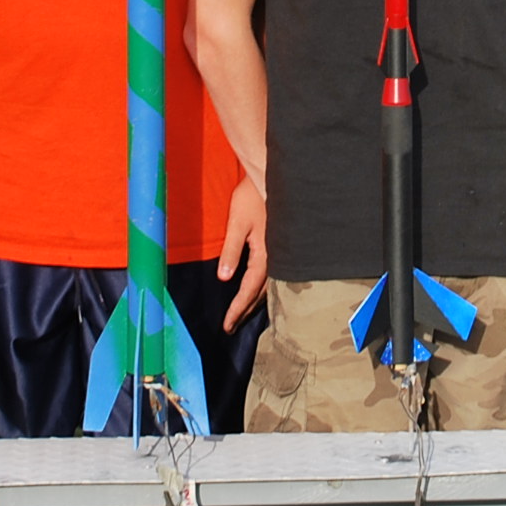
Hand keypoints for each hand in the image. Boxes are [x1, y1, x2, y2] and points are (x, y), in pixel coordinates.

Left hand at [218, 179, 268, 329]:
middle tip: (231, 328)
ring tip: (243, 315)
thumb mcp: (237, 223)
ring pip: (269, 285)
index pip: (249, 290)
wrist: (273, 177)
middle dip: (245, 311)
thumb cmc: (252, 196)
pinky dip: (263, 287)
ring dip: (255, 301)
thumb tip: (224, 278)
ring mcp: (281, 252)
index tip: (227, 326)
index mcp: (266, 254)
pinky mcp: (280, 245)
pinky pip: (273, 274)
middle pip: (260, 292)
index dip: (238, 309)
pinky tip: (258, 289)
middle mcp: (277, 257)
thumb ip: (231, 250)